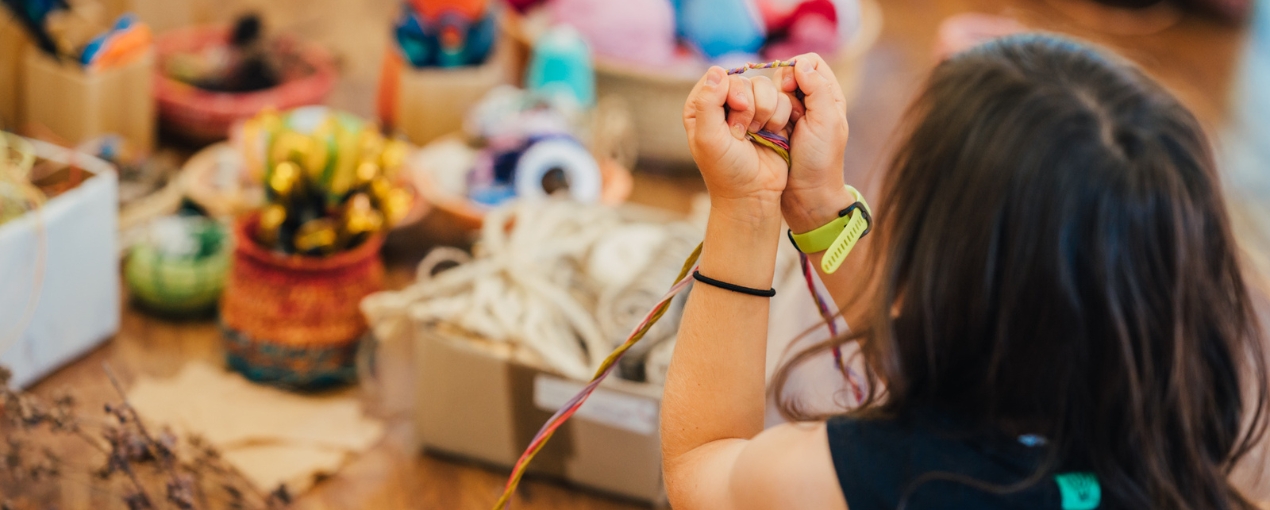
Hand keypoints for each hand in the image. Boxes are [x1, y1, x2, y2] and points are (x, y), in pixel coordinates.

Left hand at [684, 67, 796, 213]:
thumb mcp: (708, 137)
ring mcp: (750, 108)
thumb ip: (708, 103)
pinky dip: (779, 116)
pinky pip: (782, 98)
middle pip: (744, 80)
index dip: (731, 90)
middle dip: (748, 107)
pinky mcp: (772, 115)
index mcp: (701, 106)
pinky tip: (770, 135)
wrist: (753, 193)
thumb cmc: (725, 169)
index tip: (734, 114)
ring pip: (765, 86)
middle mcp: (724, 104)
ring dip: (764, 112)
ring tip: (756, 135)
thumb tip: (717, 70)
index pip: (718, 77)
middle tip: (742, 134)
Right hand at [773, 54, 851, 231]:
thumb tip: (801, 64)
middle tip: (786, 112)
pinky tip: (764, 130)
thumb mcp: (825, 122)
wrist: (806, 196)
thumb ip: (817, 90)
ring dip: (772, 104)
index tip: (790, 89)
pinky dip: (762, 115)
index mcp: (829, 97)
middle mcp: (811, 102)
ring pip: (774, 92)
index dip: (798, 68)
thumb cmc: (820, 161)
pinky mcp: (775, 128)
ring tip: (777, 126)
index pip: (811, 63)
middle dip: (782, 88)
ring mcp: (792, 116)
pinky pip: (764, 110)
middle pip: (789, 74)